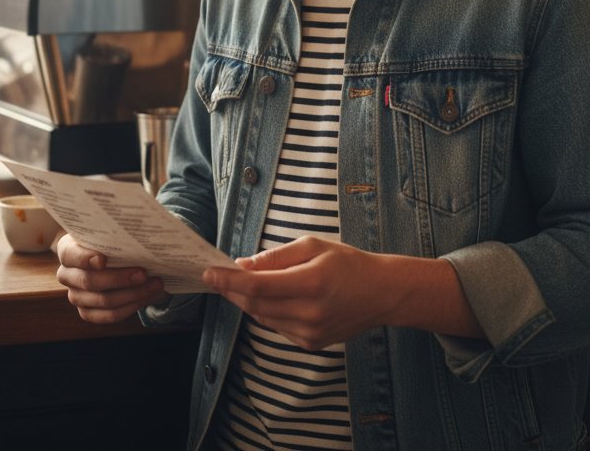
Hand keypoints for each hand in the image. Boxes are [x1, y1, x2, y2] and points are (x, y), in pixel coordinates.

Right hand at [55, 234, 168, 323]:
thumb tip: (139, 229)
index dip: (84, 258)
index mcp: (67, 249)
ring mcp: (76, 296)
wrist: (119, 259)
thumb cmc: (115, 240)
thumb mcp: (113, 232)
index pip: (70, 255)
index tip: (103, 260)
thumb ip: (118, 230)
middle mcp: (66, 274)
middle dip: (119, 278)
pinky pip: (109, 315)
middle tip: (143, 273)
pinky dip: (131, 306)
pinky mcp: (88, 312)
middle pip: (89, 281)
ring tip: (154, 284)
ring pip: (103, 300)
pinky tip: (146, 296)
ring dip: (132, 294)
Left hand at [203, 236, 394, 350]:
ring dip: (246, 302)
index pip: (257, 286)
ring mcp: (309, 333)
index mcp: (311, 283)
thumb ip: (276, 256)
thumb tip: (243, 265)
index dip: (229, 281)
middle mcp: (309, 313)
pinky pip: (277, 327)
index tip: (208, 272)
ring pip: (262, 318)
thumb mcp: (313, 246)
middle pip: (255, 305)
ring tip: (237, 284)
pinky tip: (268, 298)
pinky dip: (265, 312)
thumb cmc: (347, 263)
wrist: (381, 293)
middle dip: (231, 291)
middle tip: (216, 276)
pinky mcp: (310, 344)